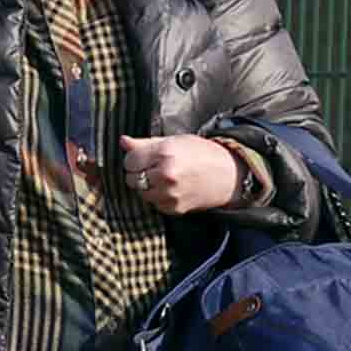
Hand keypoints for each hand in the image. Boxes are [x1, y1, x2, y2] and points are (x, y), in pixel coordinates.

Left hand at [120, 134, 243, 214]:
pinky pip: (154, 204)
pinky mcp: (174, 208)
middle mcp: (165, 175)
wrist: (229, 174)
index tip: (144, 158)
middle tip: (155, 168)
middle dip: (139, 173)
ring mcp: (169, 194)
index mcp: (165, 153)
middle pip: (131, 178)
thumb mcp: (174, 141)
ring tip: (164, 178)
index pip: (129, 161)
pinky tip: (172, 189)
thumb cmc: (201, 153)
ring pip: (140, 193)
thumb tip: (122, 141)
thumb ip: (145, 143)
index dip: (135, 159)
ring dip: (147, 187)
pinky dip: (158, 197)